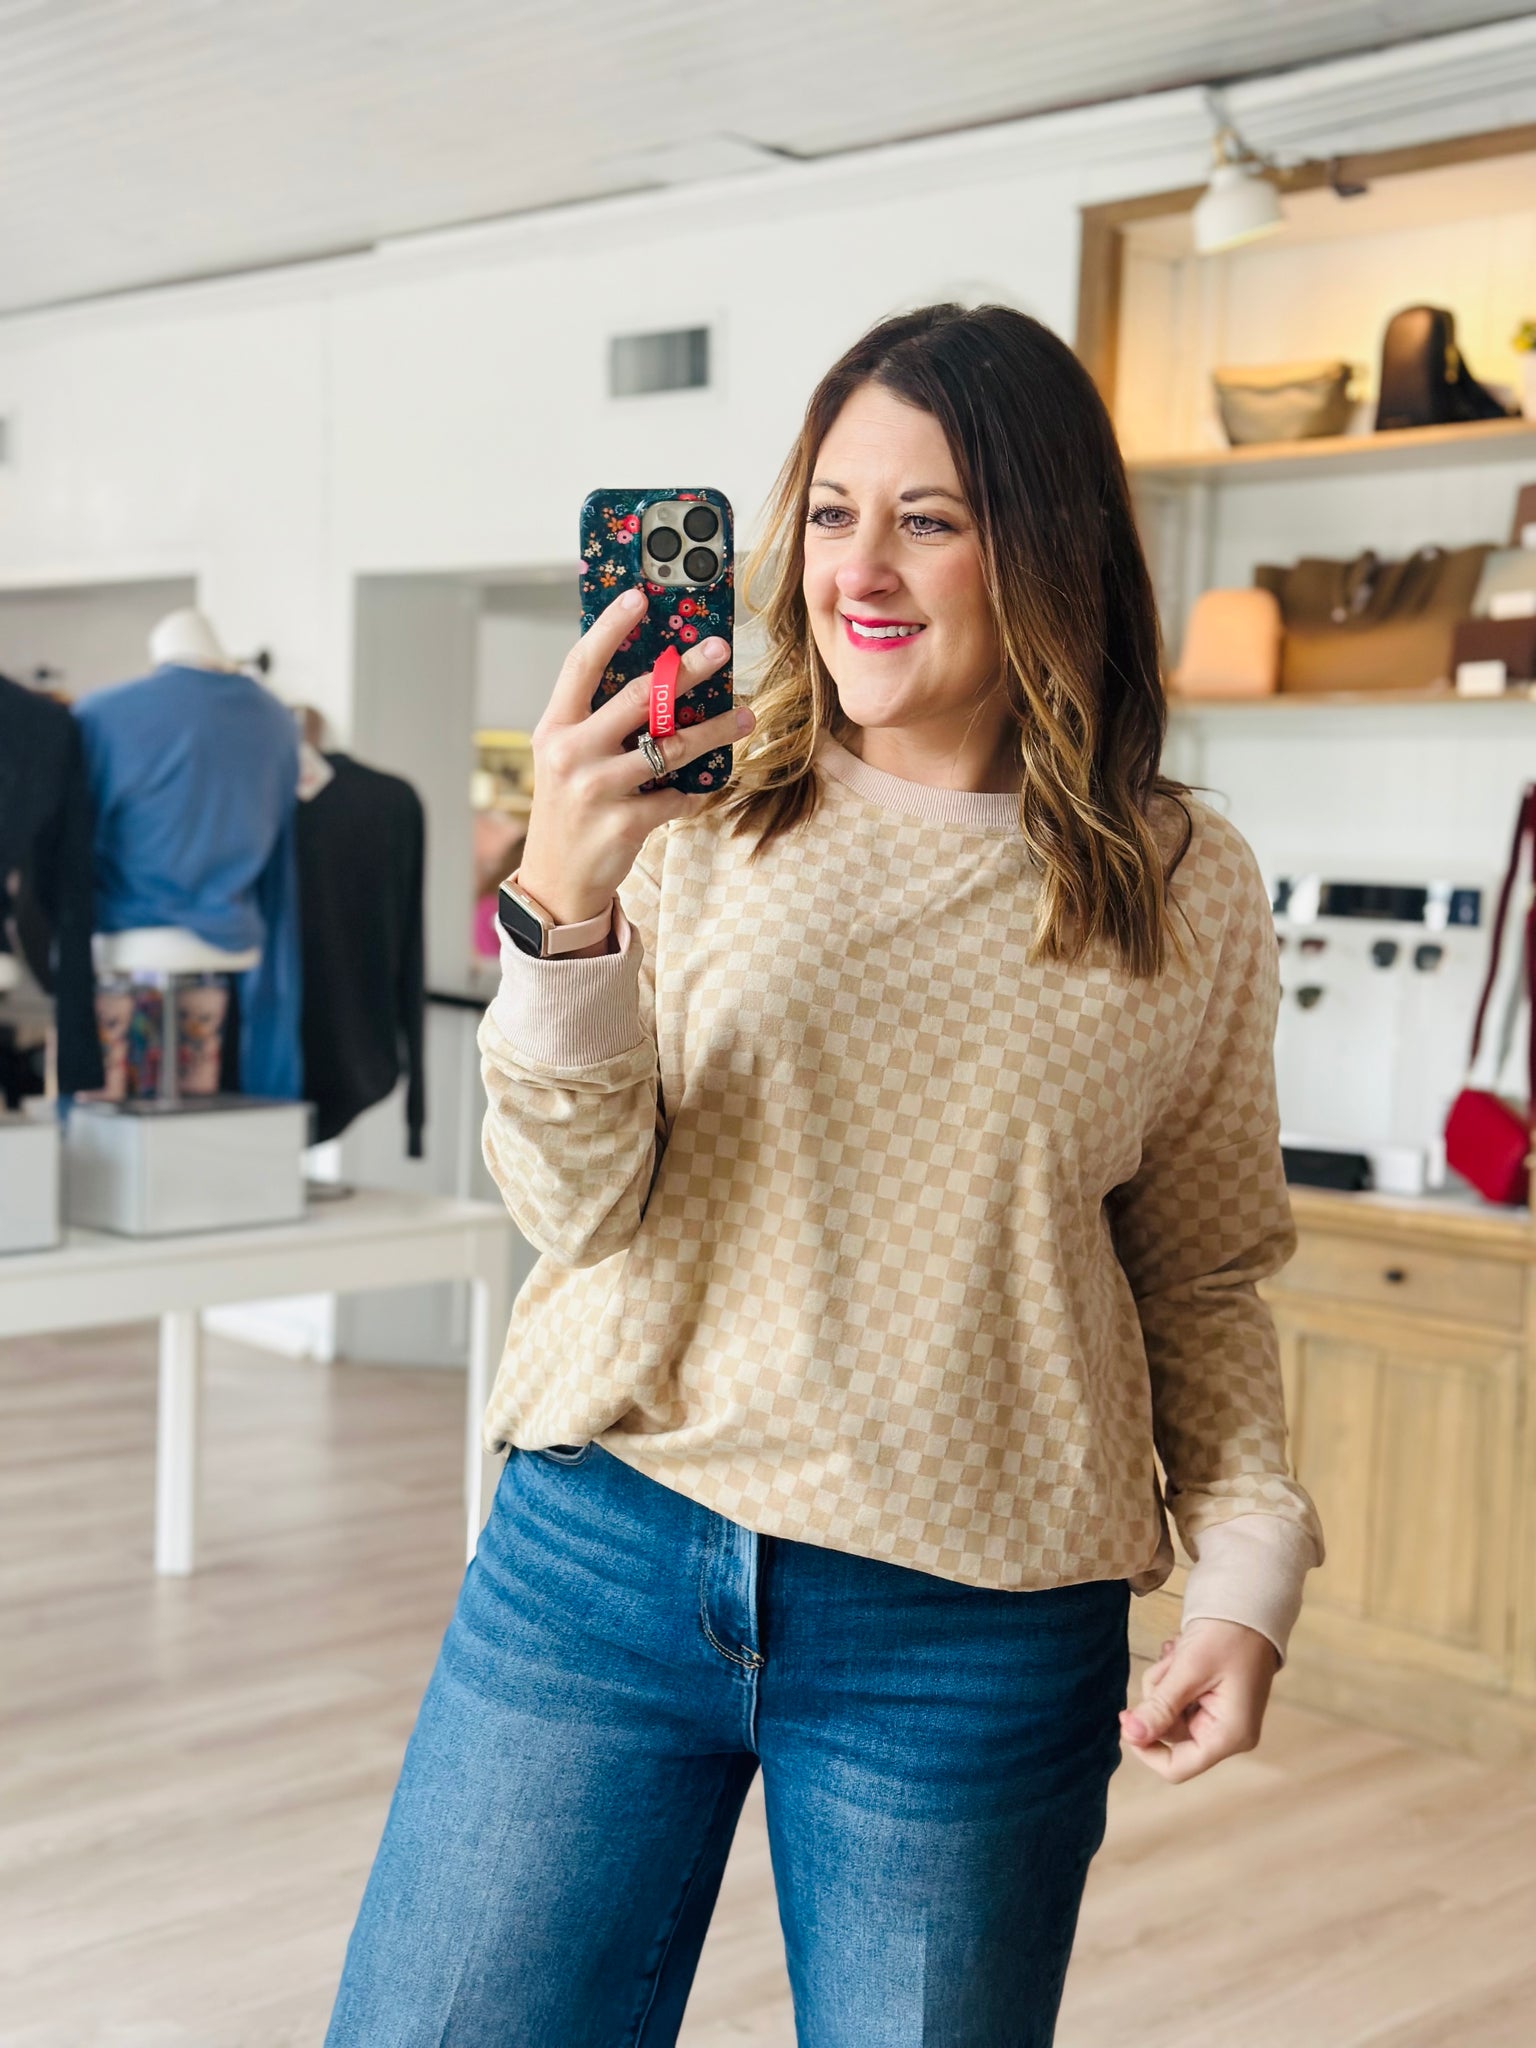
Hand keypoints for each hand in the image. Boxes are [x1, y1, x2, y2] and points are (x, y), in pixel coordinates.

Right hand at [517, 587, 748, 925]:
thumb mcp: (565, 758)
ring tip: (744, 718)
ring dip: (715, 730)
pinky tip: (702, 790)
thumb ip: (595, 720)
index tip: (640, 597)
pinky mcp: (624, 823)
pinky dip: (695, 793)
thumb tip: (653, 678)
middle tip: (719, 651)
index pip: (581, 664)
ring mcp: (596, 789)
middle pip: (638, 697)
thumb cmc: (568, 809)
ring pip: (672, 747)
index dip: (611, 627)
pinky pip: (677, 797)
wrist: (556, 881)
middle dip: (685, 670)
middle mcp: (570, 753)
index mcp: (554, 728)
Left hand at [1117, 1617, 1279, 1781]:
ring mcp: (1220, 1718)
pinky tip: (1182, 1652)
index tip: (1125, 1717)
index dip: (1145, 1748)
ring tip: (1178, 1651)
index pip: (1177, 1768)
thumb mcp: (1189, 1669)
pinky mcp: (1212, 1702)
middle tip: (1169, 1660)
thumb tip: (1131, 1736)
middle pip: (1169, 1735)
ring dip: (1164, 1681)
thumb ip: (1160, 1706)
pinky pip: (1177, 1699)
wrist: (1248, 1603)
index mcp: (1229, 1736)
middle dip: (1158, 1696)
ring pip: (1168, 1713)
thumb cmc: (1227, 1635)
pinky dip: (1171, 1676)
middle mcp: (1227, 1734)